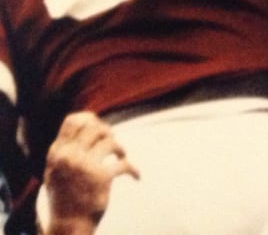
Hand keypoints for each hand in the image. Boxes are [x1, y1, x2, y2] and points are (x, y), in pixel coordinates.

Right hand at [42, 111, 138, 234]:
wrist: (68, 225)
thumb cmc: (64, 197)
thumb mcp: (56, 170)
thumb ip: (67, 148)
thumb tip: (87, 120)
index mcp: (57, 153)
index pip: (73, 121)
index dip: (90, 118)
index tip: (100, 127)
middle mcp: (69, 156)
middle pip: (95, 127)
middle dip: (108, 132)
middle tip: (113, 144)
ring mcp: (85, 165)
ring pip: (111, 141)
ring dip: (120, 148)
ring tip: (122, 155)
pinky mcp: (101, 177)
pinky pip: (125, 164)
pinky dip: (134, 170)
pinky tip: (136, 177)